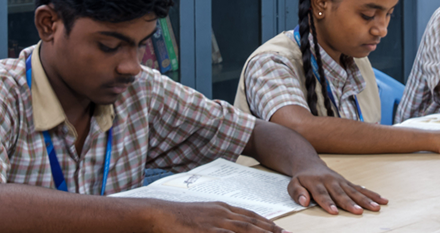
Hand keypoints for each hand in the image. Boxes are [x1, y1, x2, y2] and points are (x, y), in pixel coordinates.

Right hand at [146, 201, 282, 232]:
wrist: (158, 214)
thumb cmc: (177, 218)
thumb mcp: (201, 217)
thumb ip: (215, 222)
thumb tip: (226, 229)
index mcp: (222, 209)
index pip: (251, 216)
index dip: (267, 223)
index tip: (281, 230)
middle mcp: (222, 214)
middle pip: (253, 223)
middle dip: (272, 230)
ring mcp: (215, 223)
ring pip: (245, 230)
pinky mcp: (207, 231)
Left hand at [288, 165, 385, 214]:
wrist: (310, 164)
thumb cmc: (302, 178)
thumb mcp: (293, 184)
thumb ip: (297, 192)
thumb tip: (303, 201)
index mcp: (316, 183)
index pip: (322, 195)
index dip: (328, 203)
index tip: (334, 212)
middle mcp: (331, 181)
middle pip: (341, 194)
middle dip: (350, 203)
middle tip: (358, 211)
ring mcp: (341, 182)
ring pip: (354, 192)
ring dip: (366, 200)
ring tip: (376, 208)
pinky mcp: (348, 183)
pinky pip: (361, 189)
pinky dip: (372, 195)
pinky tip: (382, 200)